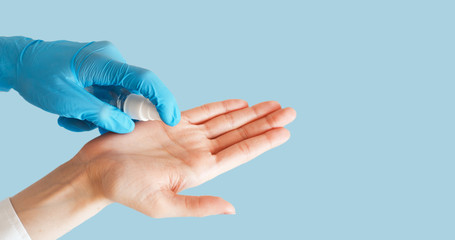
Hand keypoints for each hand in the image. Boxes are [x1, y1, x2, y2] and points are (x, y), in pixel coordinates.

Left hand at [0, 37, 179, 132]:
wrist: (20, 64)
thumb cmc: (38, 76)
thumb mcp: (68, 101)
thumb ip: (101, 115)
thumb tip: (127, 127)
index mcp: (105, 61)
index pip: (144, 80)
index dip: (162, 100)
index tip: (172, 119)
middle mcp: (110, 62)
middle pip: (132, 93)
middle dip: (120, 115)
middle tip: (100, 125)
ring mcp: (105, 68)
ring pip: (118, 100)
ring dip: (101, 116)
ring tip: (73, 119)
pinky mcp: (99, 76)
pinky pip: (108, 98)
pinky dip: (94, 111)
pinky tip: (73, 114)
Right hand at [85, 99, 295, 216]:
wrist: (97, 172)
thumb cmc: (125, 191)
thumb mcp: (163, 205)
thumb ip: (198, 206)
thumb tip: (232, 209)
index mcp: (200, 170)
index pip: (241, 152)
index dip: (264, 140)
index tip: (285, 130)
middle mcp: (199, 152)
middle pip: (240, 134)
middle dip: (266, 122)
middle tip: (290, 111)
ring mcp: (187, 137)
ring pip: (227, 121)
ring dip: (251, 113)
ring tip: (273, 105)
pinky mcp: (172, 124)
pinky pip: (203, 112)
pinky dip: (222, 106)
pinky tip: (240, 103)